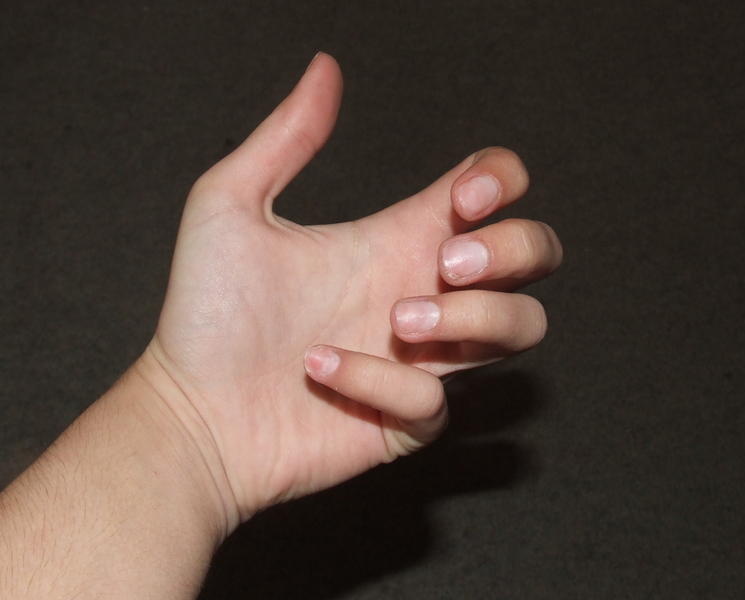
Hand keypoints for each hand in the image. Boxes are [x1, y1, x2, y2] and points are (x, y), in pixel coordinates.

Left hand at [141, 52, 562, 525]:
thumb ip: (285, 138)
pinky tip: (323, 370)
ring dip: (474, 318)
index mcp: (398, 238)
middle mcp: (423, 291)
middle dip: (515, 249)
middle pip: (537, 255)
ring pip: (522, 328)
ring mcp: (423, 359)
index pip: (495, 192)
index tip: (460, 199)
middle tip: (444, 263)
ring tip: (398, 319)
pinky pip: (436, 402)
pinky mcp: (407, 419)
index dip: (501, 182)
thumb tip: (324, 67)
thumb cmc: (207, 314)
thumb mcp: (230, 205)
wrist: (190, 410)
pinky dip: (385, 383)